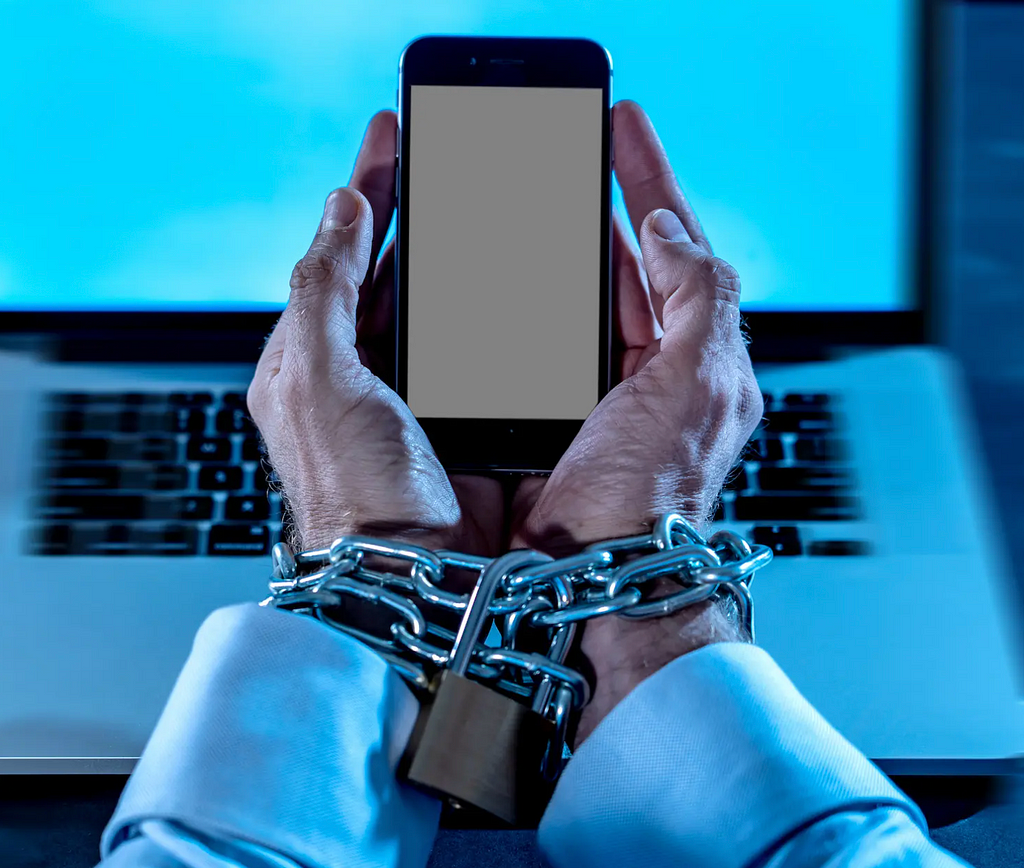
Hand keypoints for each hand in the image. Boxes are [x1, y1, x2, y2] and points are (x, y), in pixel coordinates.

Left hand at [247, 110, 501, 554]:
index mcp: (305, 362)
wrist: (410, 576)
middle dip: (406, 215)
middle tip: (435, 157)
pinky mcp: (452, 421)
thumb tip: (339, 209)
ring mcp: (405, 400)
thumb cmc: (353, 493)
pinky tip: (503, 289)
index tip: (391, 138)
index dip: (365, 192)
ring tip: (472, 206)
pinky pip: (465, 349)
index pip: (335, 255)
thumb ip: (322, 288)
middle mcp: (352, 378)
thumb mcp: (318, 379)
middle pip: (381, 276)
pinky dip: (480, 313)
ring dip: (447, 260)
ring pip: (426, 310)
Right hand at [510, 101, 762, 744]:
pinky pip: (534, 342)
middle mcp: (652, 373)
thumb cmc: (652, 503)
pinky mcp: (549, 418)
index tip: (621, 126)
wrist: (597, 585)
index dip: (649, 180)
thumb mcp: (699, 386)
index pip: (677, 247)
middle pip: (627, 266)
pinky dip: (518, 306)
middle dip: (603, 206)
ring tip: (529, 201)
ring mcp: (598, 395)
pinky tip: (494, 283)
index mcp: (694, 357)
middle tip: (571, 152)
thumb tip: (667, 228)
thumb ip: (697, 294)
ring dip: (559, 252)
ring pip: (578, 301)